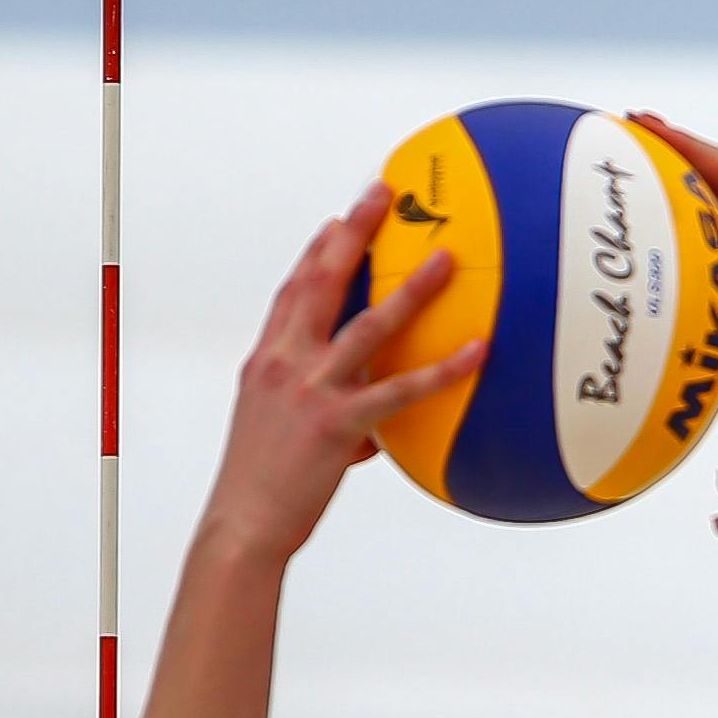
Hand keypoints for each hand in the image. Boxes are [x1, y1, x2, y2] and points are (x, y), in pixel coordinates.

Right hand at [200, 182, 475, 561]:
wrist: (241, 524)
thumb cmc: (261, 485)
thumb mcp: (280, 433)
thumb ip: (324, 414)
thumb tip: (373, 432)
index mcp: (267, 361)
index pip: (291, 292)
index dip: (316, 252)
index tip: (338, 220)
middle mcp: (285, 364)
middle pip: (321, 283)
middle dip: (353, 234)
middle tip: (383, 194)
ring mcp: (310, 390)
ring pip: (367, 327)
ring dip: (409, 289)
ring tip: (445, 258)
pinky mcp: (337, 425)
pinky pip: (399, 391)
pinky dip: (441, 370)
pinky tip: (476, 352)